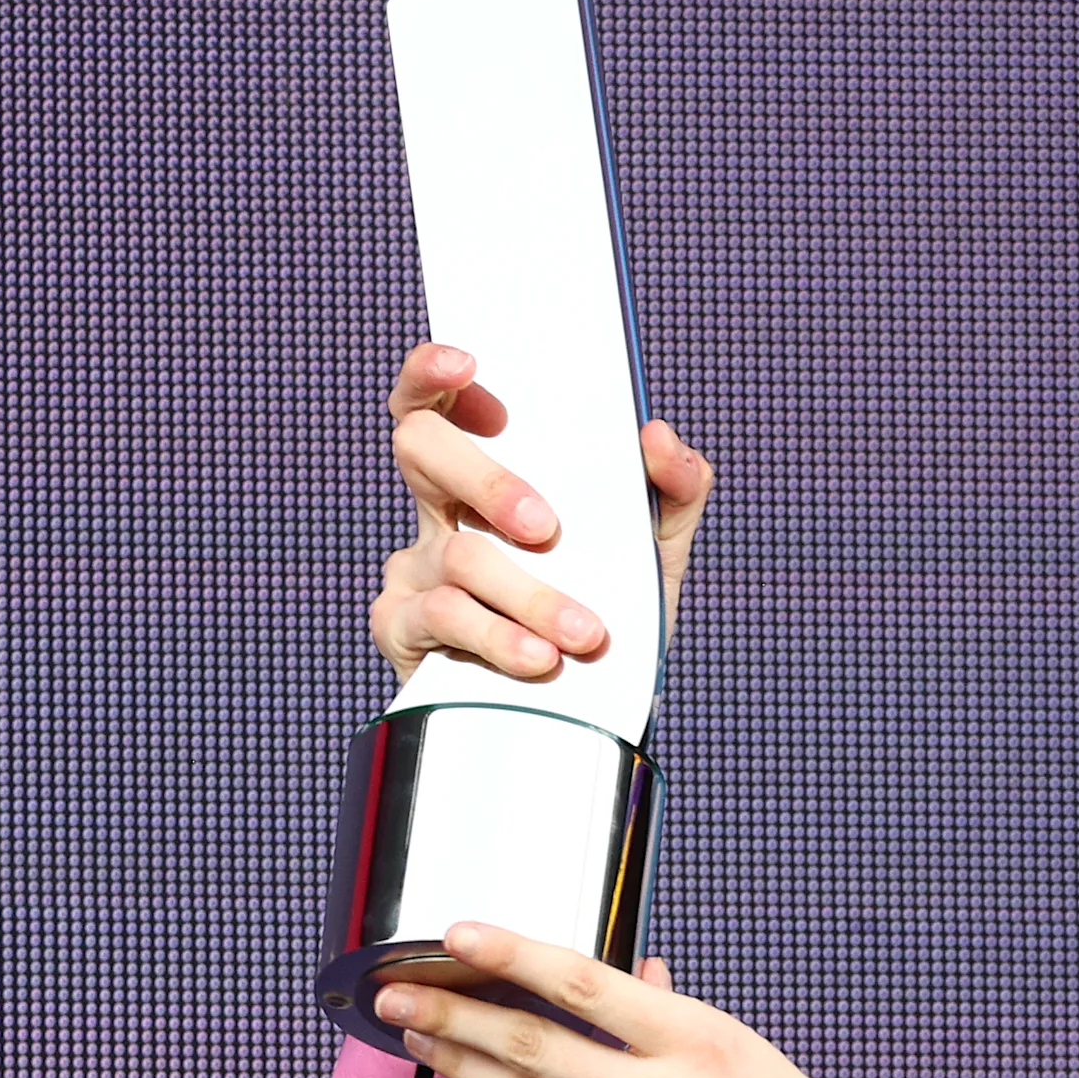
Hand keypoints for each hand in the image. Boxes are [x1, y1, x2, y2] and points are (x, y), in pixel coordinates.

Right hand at [368, 342, 716, 684]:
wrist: (593, 713)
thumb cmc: (612, 612)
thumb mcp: (657, 550)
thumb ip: (675, 487)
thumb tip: (657, 434)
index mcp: (487, 478)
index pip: (440, 403)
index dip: (434, 371)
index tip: (468, 364)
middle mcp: (440, 512)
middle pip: (422, 449)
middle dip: (488, 481)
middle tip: (546, 526)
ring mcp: (417, 569)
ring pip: (458, 553)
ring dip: (530, 593)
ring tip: (584, 631)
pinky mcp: (402, 628)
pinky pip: (446, 618)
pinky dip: (502, 636)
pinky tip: (540, 659)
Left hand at [373, 923, 910, 1077]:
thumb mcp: (754, 1060)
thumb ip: (679, 1018)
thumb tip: (632, 976)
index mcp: (701, 1040)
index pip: (582, 981)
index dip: (509, 953)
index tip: (455, 933)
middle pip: (530, 1042)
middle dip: (451, 1013)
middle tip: (393, 992)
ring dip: (464, 1065)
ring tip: (418, 1037)